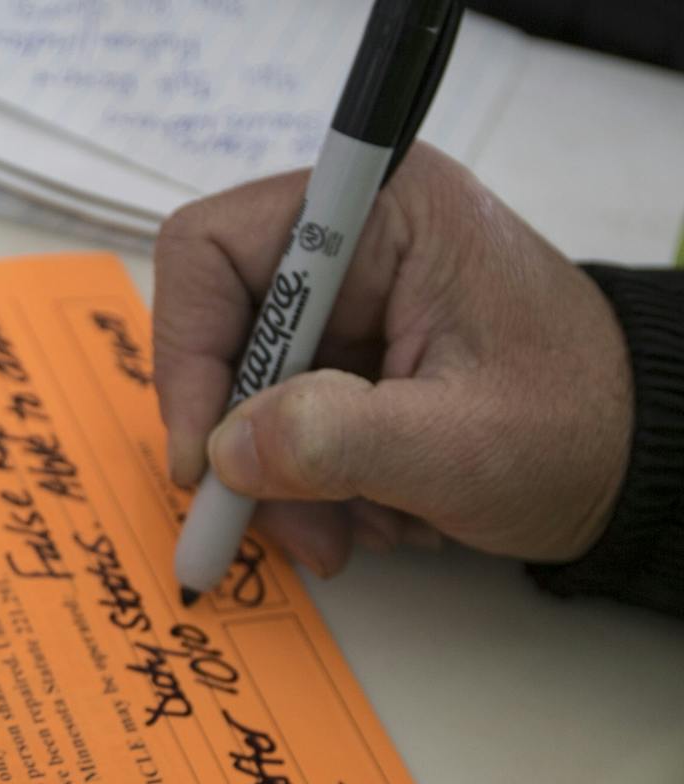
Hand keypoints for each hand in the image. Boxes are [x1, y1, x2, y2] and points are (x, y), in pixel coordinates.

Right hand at [154, 144, 633, 575]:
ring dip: (281, 484)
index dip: (186, 355)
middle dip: (244, 446)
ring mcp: (347, 308)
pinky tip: (372, 512)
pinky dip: (307, 487)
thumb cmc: (573, 432)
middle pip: (221, 337)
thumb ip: (336, 441)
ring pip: (243, 397)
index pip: (210, 251)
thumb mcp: (457, 445)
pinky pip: (279, 425)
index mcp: (381, 214)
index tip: (203, 461)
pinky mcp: (347, 361)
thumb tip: (224, 452)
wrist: (632, 463)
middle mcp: (351, 246)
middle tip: (286, 530)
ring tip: (349, 534)